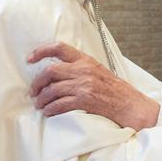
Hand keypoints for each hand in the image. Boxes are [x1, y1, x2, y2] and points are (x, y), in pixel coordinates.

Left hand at [27, 42, 159, 129]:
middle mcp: (83, 70)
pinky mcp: (85, 100)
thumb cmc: (117, 92)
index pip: (59, 48)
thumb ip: (81, 69)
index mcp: (86, 60)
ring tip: (39, 105)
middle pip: (50, 71)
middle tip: (33, 92)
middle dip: (37, 82)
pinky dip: (50, 109)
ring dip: (42, 99)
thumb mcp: (99, 72)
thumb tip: (60, 72)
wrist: (132, 106)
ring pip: (52, 90)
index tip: (29, 59)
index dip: (41, 51)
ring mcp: (84, 85)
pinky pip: (59, 104)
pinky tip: (48, 112)